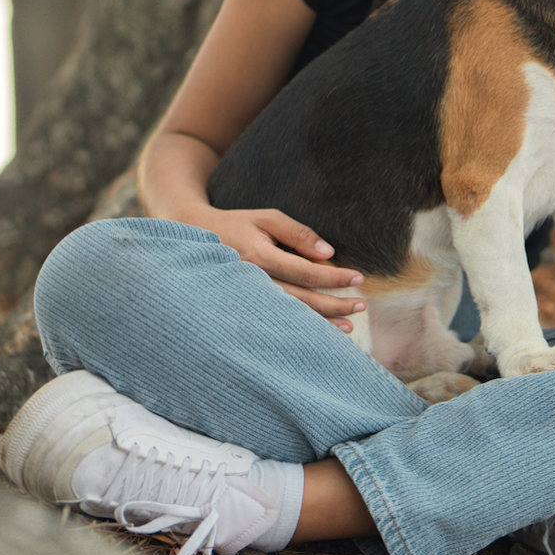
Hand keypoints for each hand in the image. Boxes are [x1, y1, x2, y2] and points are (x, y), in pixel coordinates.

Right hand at [183, 203, 366, 329]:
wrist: (193, 239)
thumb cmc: (237, 225)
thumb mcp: (266, 220)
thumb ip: (298, 233)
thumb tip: (328, 253)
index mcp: (259, 257)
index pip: (305, 272)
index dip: (334, 278)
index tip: (358, 279)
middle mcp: (252, 282)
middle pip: (301, 300)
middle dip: (334, 305)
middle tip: (361, 306)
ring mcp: (245, 299)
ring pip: (288, 317)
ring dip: (320, 323)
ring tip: (348, 328)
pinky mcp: (242, 309)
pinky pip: (274, 322)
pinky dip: (297, 330)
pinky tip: (316, 335)